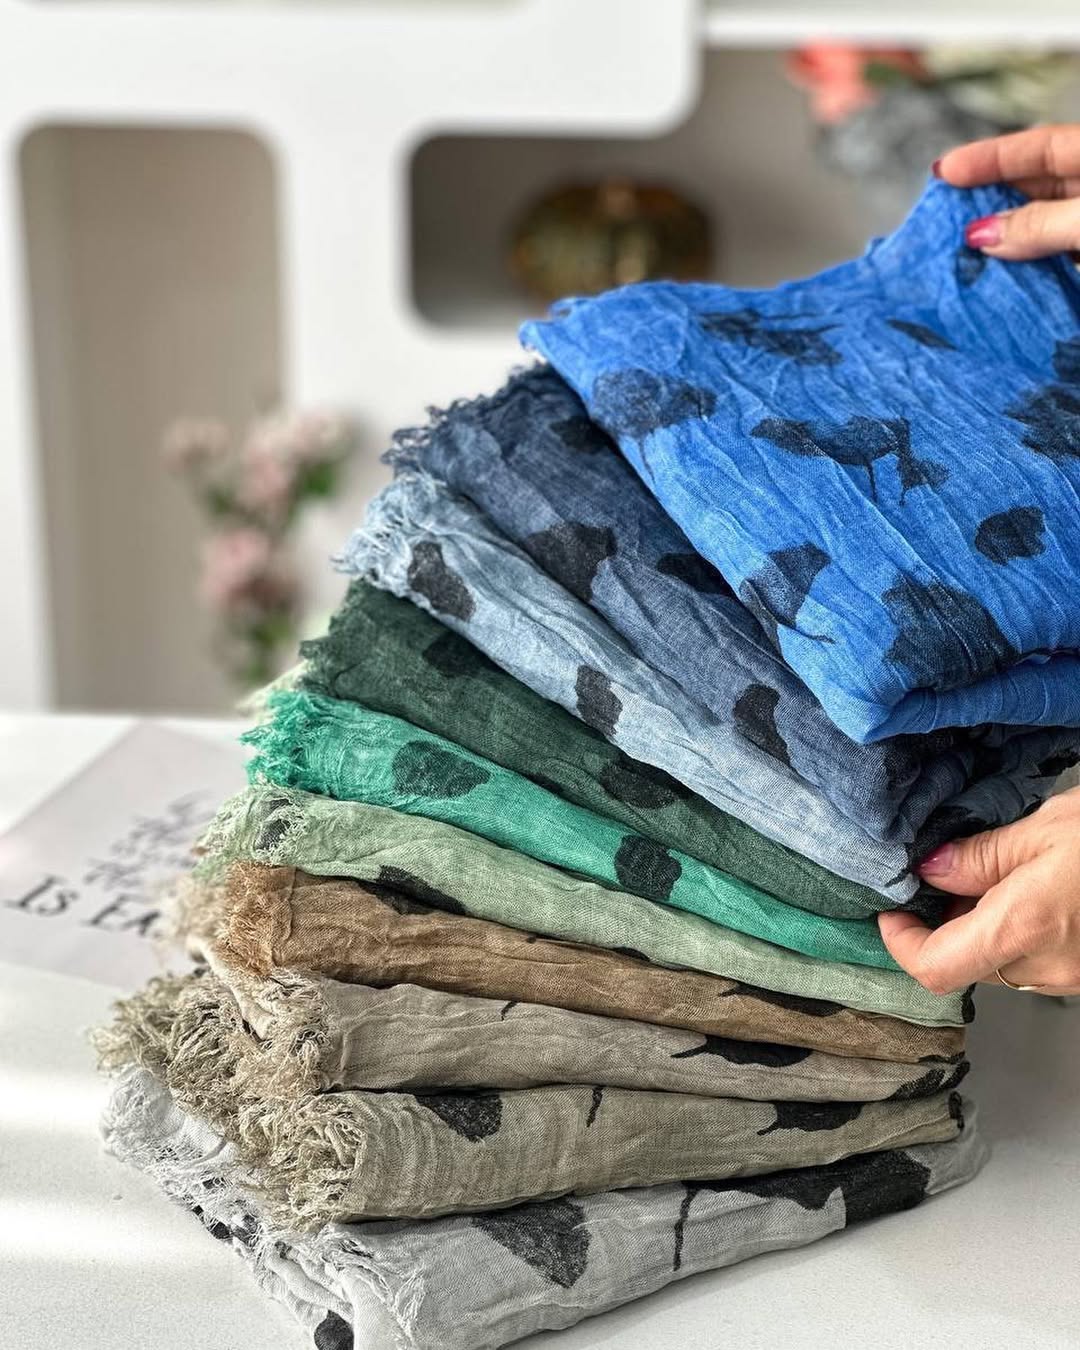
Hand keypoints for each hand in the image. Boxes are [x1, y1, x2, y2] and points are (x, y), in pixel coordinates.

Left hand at [878, 787, 1079, 996]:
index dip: (900, 943)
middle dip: (944, 924)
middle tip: (945, 874)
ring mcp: (1074, 976)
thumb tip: (931, 871)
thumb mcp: (1047, 827)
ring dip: (983, 927)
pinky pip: (1035, 961)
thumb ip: (982, 855)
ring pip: (1000, 963)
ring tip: (997, 873)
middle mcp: (1047, 966)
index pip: (934, 966)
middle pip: (966, 964)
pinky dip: (1018, 931)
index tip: (889, 912)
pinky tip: (1034, 887)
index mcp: (1024, 927)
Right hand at [935, 123, 1079, 259]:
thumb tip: (980, 234)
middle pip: (1036, 186)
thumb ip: (1039, 223)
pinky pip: (1054, 260)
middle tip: (946, 214)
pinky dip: (1026, 268)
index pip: (1042, 146)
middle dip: (990, 200)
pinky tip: (1000, 277)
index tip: (944, 171)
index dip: (990, 156)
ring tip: (964, 252)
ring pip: (1042, 228)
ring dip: (1004, 241)